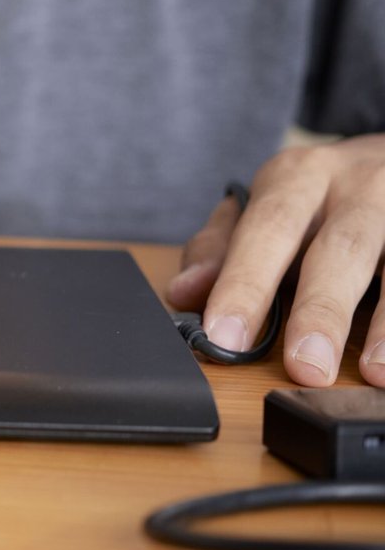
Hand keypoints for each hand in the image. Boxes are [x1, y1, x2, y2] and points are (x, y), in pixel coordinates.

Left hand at [166, 135, 384, 386]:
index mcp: (298, 176)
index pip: (265, 230)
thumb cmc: (318, 195)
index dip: (244, 285)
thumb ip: (221, 250)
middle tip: (305, 368)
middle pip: (340, 248)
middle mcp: (357, 184)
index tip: (224, 337)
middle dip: (321, 311)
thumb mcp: (265, 206)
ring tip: (376, 373)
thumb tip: (183, 293)